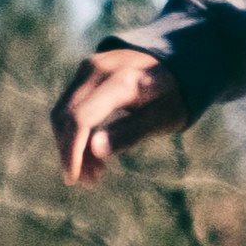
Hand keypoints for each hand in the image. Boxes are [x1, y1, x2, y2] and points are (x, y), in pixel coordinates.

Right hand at [52, 45, 175, 183]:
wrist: (180, 63)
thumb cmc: (174, 96)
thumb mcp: (162, 118)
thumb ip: (130, 132)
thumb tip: (95, 150)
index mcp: (122, 80)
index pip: (82, 118)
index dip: (73, 151)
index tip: (76, 179)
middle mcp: (99, 69)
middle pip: (68, 116)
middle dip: (72, 152)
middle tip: (89, 182)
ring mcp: (89, 66)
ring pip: (64, 111)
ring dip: (71, 144)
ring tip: (94, 172)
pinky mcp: (85, 71)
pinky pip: (71, 104)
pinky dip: (76, 130)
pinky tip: (93, 152)